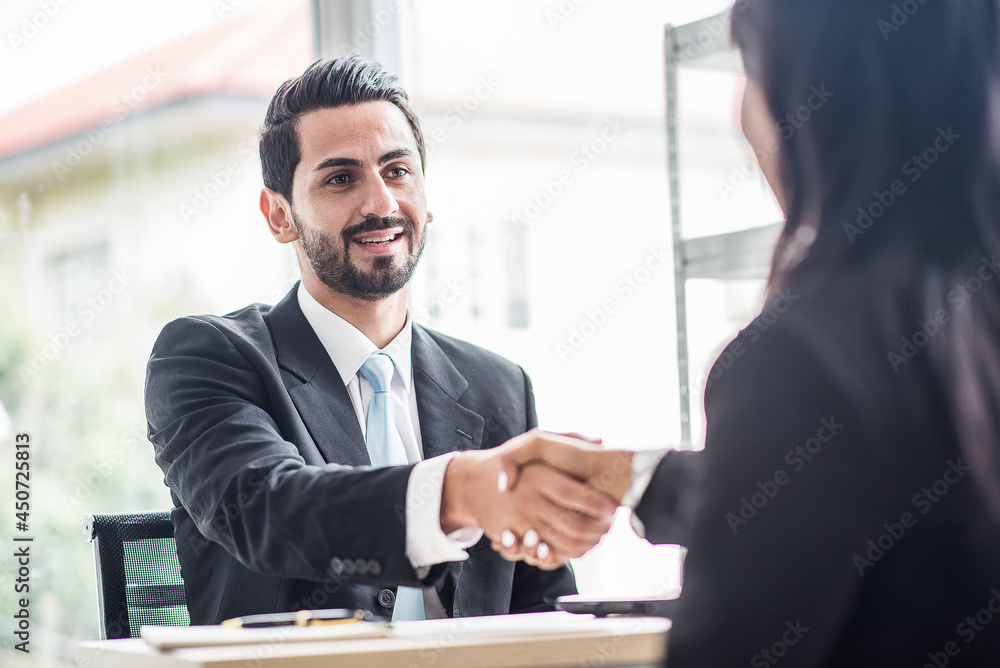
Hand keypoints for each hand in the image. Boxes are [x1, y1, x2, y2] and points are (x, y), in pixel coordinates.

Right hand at [440, 430, 618, 568]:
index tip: (611, 506)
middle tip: (609, 526)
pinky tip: (573, 546)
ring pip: (559, 541)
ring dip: (582, 543)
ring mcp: (521, 522)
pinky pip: (542, 554)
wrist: (471, 483)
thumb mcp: (534, 442)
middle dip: (594, 527)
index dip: (594, 501)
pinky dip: (562, 554)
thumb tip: (599, 441)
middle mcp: (528, 500)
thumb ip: (568, 439)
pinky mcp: (514, 538)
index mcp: (537, 476)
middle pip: (570, 522)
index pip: (572, 492)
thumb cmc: (508, 460)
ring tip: (596, 538)